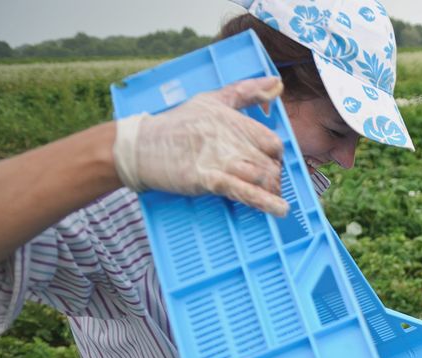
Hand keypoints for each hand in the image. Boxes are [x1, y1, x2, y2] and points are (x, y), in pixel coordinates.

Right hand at [113, 77, 288, 215]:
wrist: (141, 145)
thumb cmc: (178, 123)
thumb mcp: (212, 99)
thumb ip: (246, 92)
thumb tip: (277, 82)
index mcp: (234, 121)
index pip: (273, 143)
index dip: (276, 156)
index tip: (271, 163)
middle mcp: (231, 140)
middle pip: (270, 165)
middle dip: (274, 178)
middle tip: (269, 185)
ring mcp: (221, 160)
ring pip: (262, 179)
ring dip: (271, 192)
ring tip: (273, 199)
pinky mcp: (208, 180)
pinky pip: (244, 192)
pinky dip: (264, 202)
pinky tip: (280, 210)